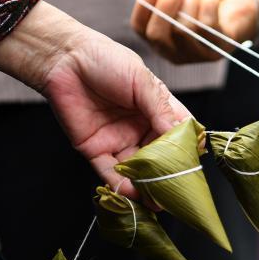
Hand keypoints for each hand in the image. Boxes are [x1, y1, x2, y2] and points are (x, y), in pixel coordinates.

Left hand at [0, 1, 190, 195]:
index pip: (178, 132)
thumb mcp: (142, 81)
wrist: (64, 59)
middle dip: (168, 173)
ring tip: (159, 201)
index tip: (194, 162)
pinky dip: (123, 185)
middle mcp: (139, 127)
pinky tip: (135, 194)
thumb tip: (182, 134)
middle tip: (177, 189)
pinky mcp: (96, 149)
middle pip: (159, 156)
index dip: (187, 147)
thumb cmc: (105, 59)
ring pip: (137, 169)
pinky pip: (111, 172)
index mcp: (155, 108)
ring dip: (147, 185)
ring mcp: (118, 140)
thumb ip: (160, 109)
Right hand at [130, 0, 258, 63]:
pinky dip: (207, 6)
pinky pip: (206, 28)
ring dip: (190, 3)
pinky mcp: (217, 51)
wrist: (238, 2)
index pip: (140, 29)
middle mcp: (174, 52)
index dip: (142, 8)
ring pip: (183, 31)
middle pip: (157, 36)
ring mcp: (196, 55)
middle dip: (164, 8)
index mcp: (159, 38)